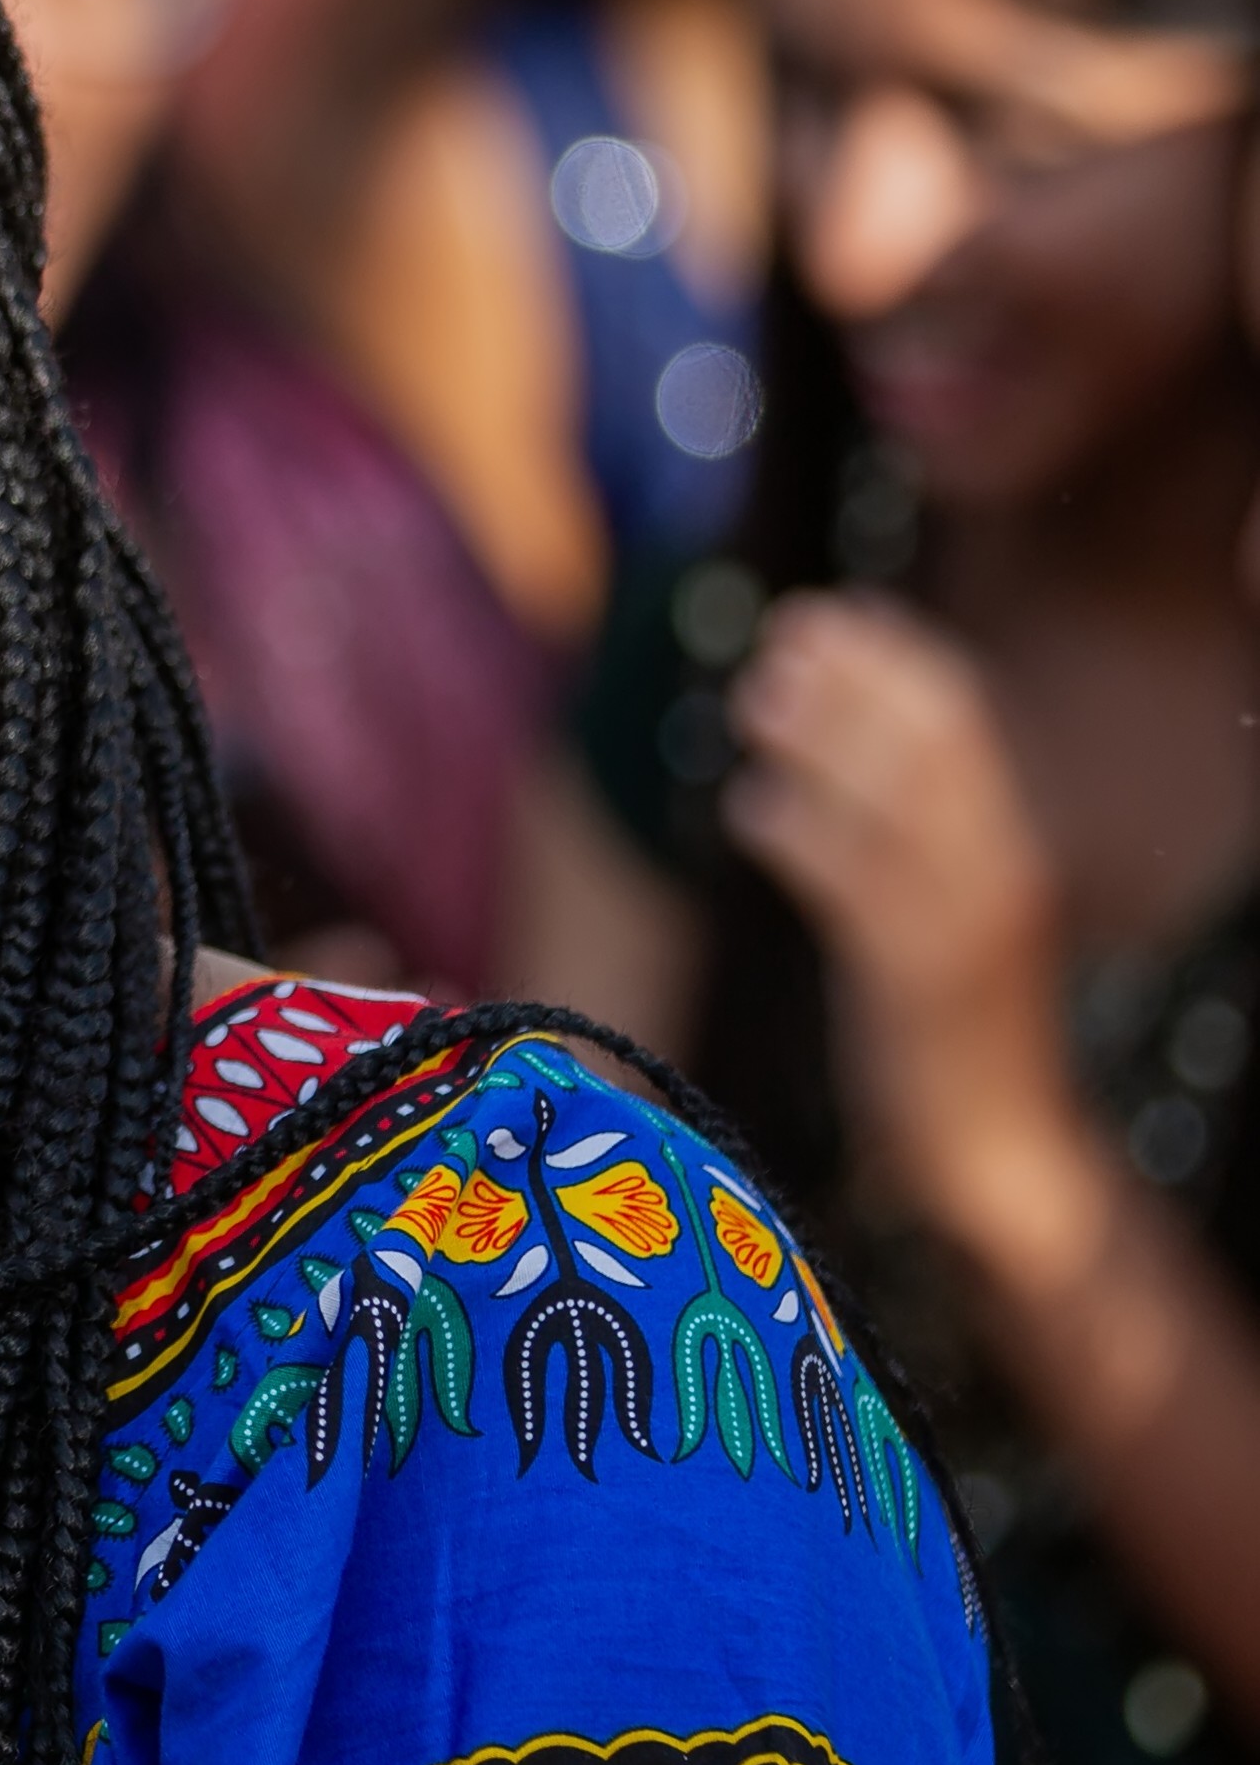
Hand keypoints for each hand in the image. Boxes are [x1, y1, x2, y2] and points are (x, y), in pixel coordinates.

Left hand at [721, 590, 1091, 1218]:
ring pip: (896, 798)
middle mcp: (1003, 871)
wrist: (995, 1149)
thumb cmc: (946, 1027)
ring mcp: (965, 925)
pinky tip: (750, 806)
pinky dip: (799, 832)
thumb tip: (832, 747)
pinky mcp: (919, 980)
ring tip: (756, 699)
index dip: (898, 659)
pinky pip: (855, 883)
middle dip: (859, 678)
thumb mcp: (933, 913)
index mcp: (1014, 846)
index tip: (836, 615)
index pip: (968, 722)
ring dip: (823, 736)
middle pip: (935, 739)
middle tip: (783, 636)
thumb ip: (903, 838)